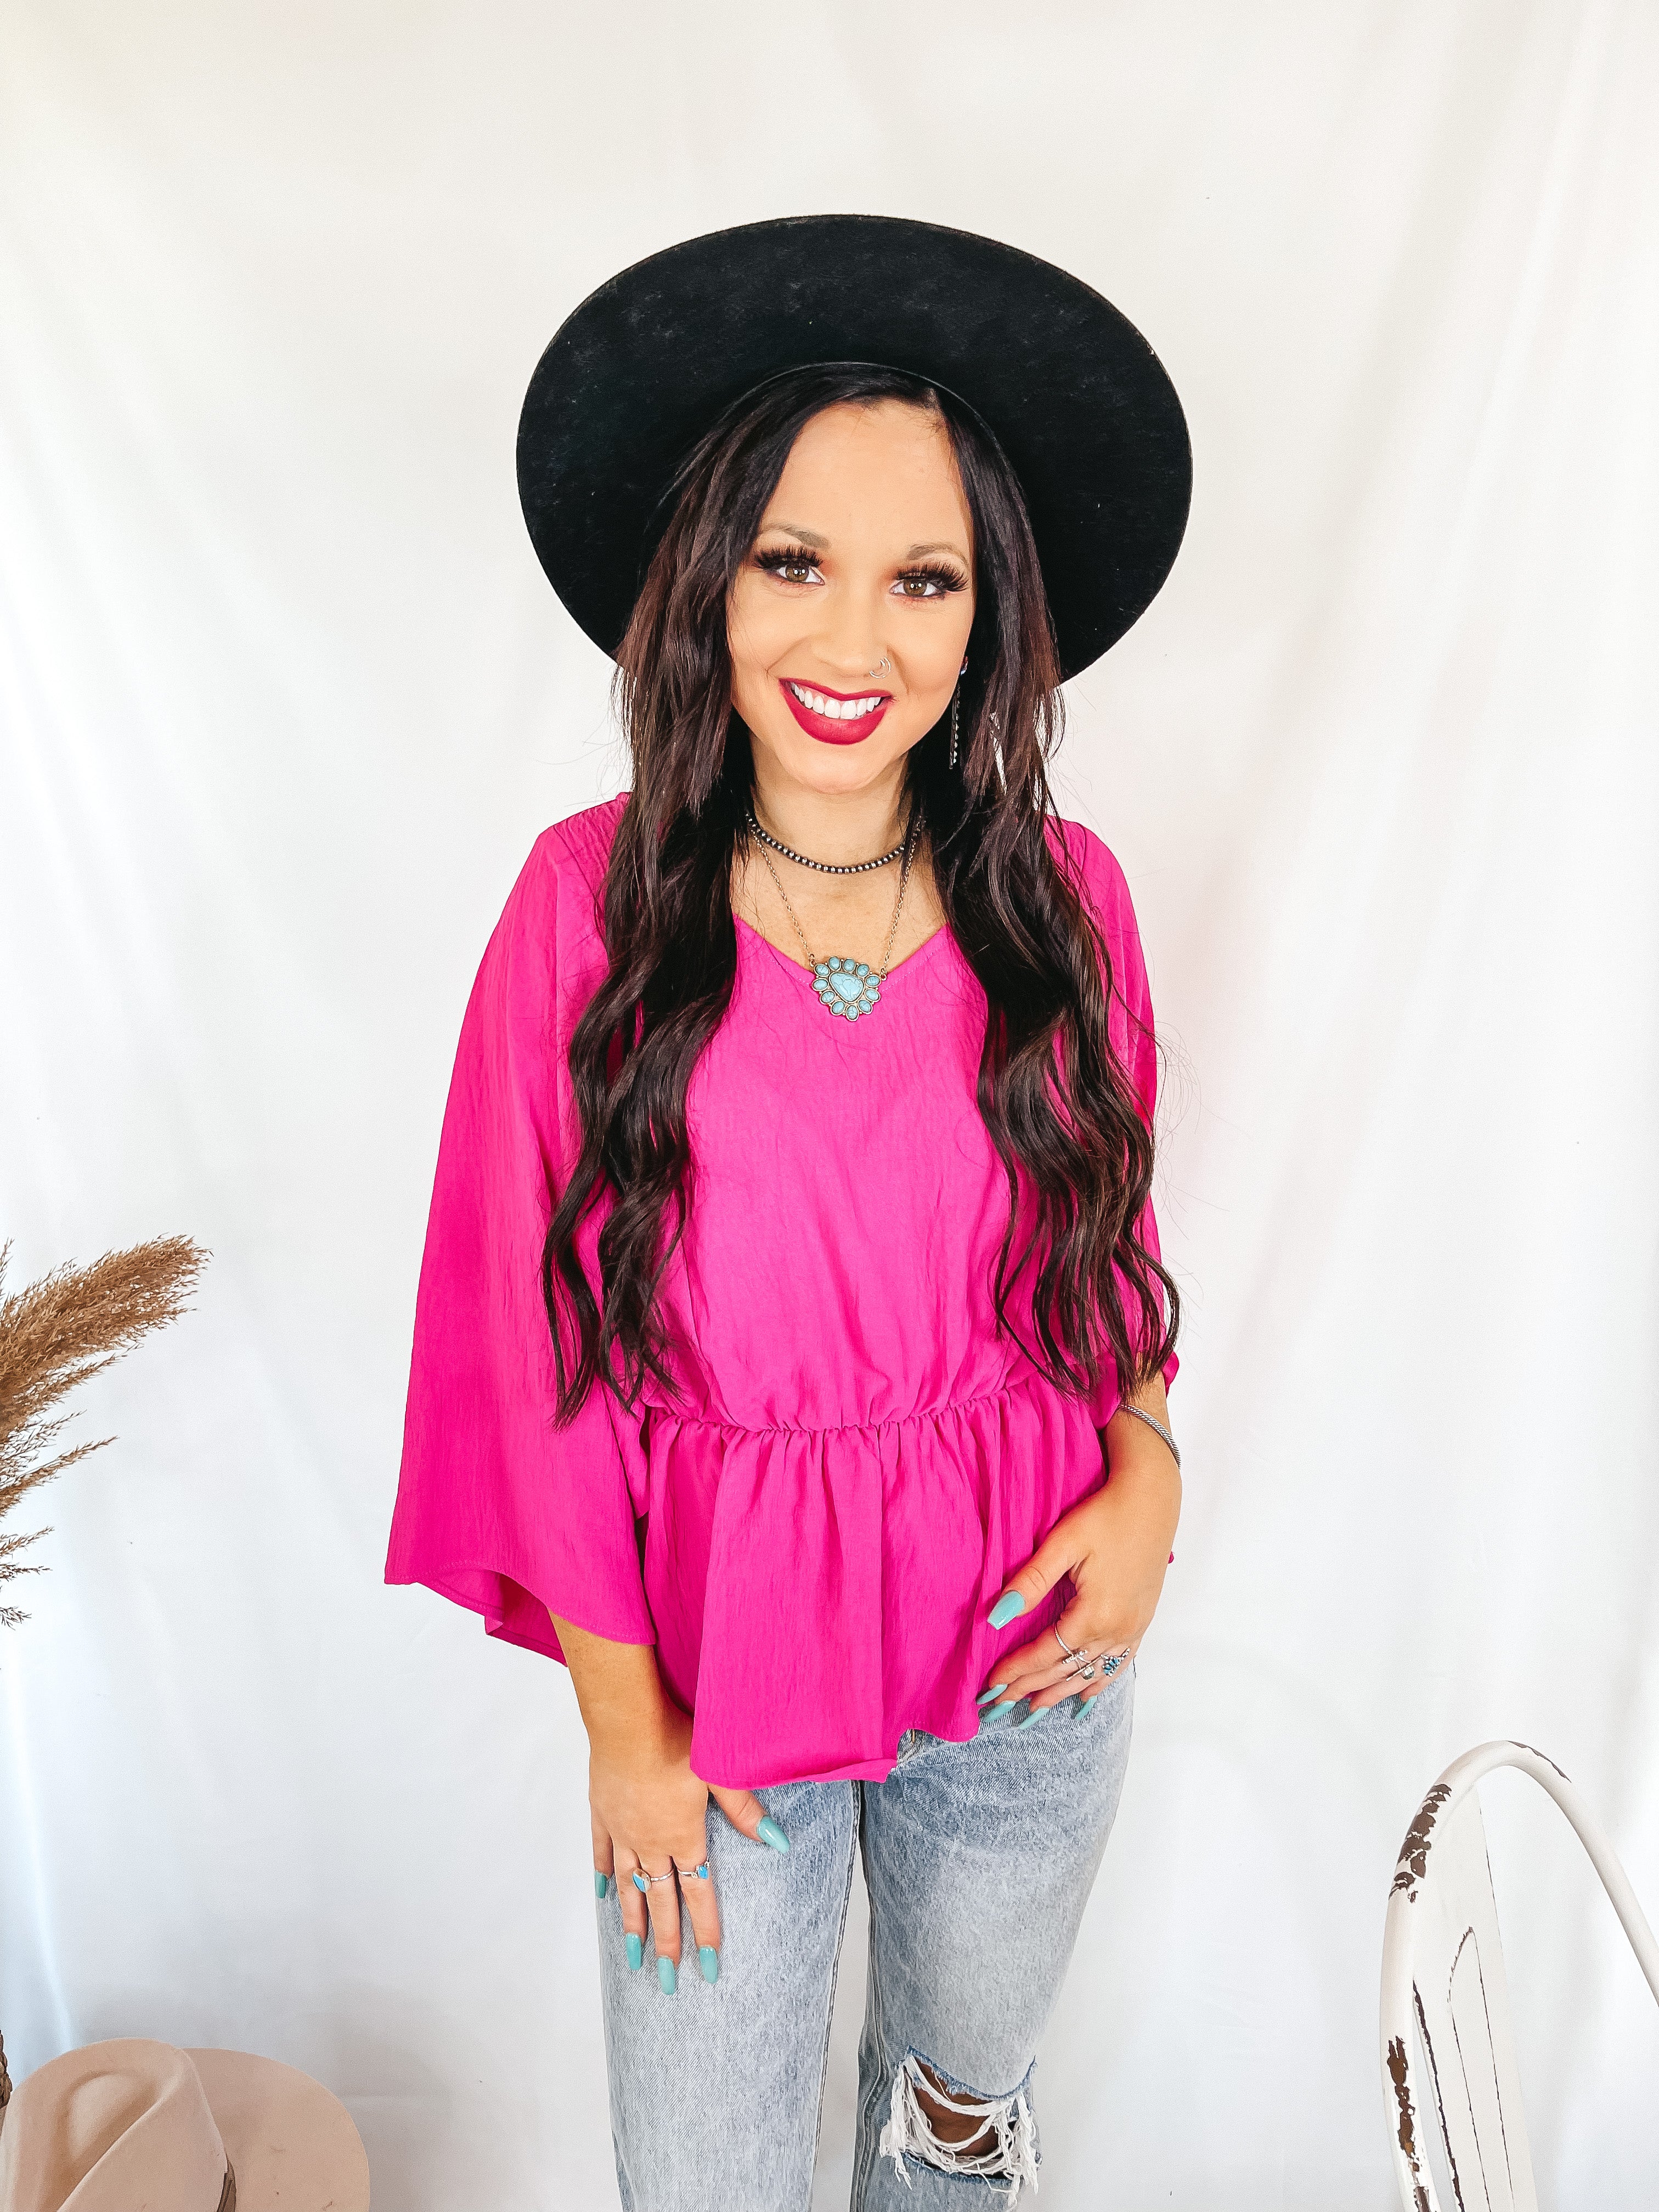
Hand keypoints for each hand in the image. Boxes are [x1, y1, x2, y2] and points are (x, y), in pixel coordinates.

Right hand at [551, 1614, 786, 1994]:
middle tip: (668, 1983)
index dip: (705, 1932)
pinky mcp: (602, 1812)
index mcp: (684, 1836)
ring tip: (634, 1956)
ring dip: (632, 1923)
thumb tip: (778, 1841)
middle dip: (667, 1944)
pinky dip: (605, 1874)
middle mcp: (651, 1843)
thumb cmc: (676, 1739)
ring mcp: (622, 1830)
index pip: (699, 1894)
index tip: (707, 1968)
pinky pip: (602, 1852)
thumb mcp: (718, 1771)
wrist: (626, 1719)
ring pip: (628, 1886)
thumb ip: (745, 1810)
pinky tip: (605, 1892)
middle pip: (660, 1902)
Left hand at [979, 1400, 1179, 1718]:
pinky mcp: (1141, 1621)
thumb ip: (1031, 1581)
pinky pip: (1117, 1666)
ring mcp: (1132, 1629)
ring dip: (1059, 1694)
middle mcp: (1116, 1630)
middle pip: (1064, 1670)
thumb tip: (996, 1617)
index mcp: (1093, 1614)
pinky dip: (1096, 1686)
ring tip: (1033, 1713)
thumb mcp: (1063, 1543)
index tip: (988, 1687)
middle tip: (1000, 1708)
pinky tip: (1083, 1700)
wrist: (1153, 1499)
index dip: (1015, 1672)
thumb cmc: (1106, 1515)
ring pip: (1089, 1674)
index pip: (1045, 1654)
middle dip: (1030, 1689)